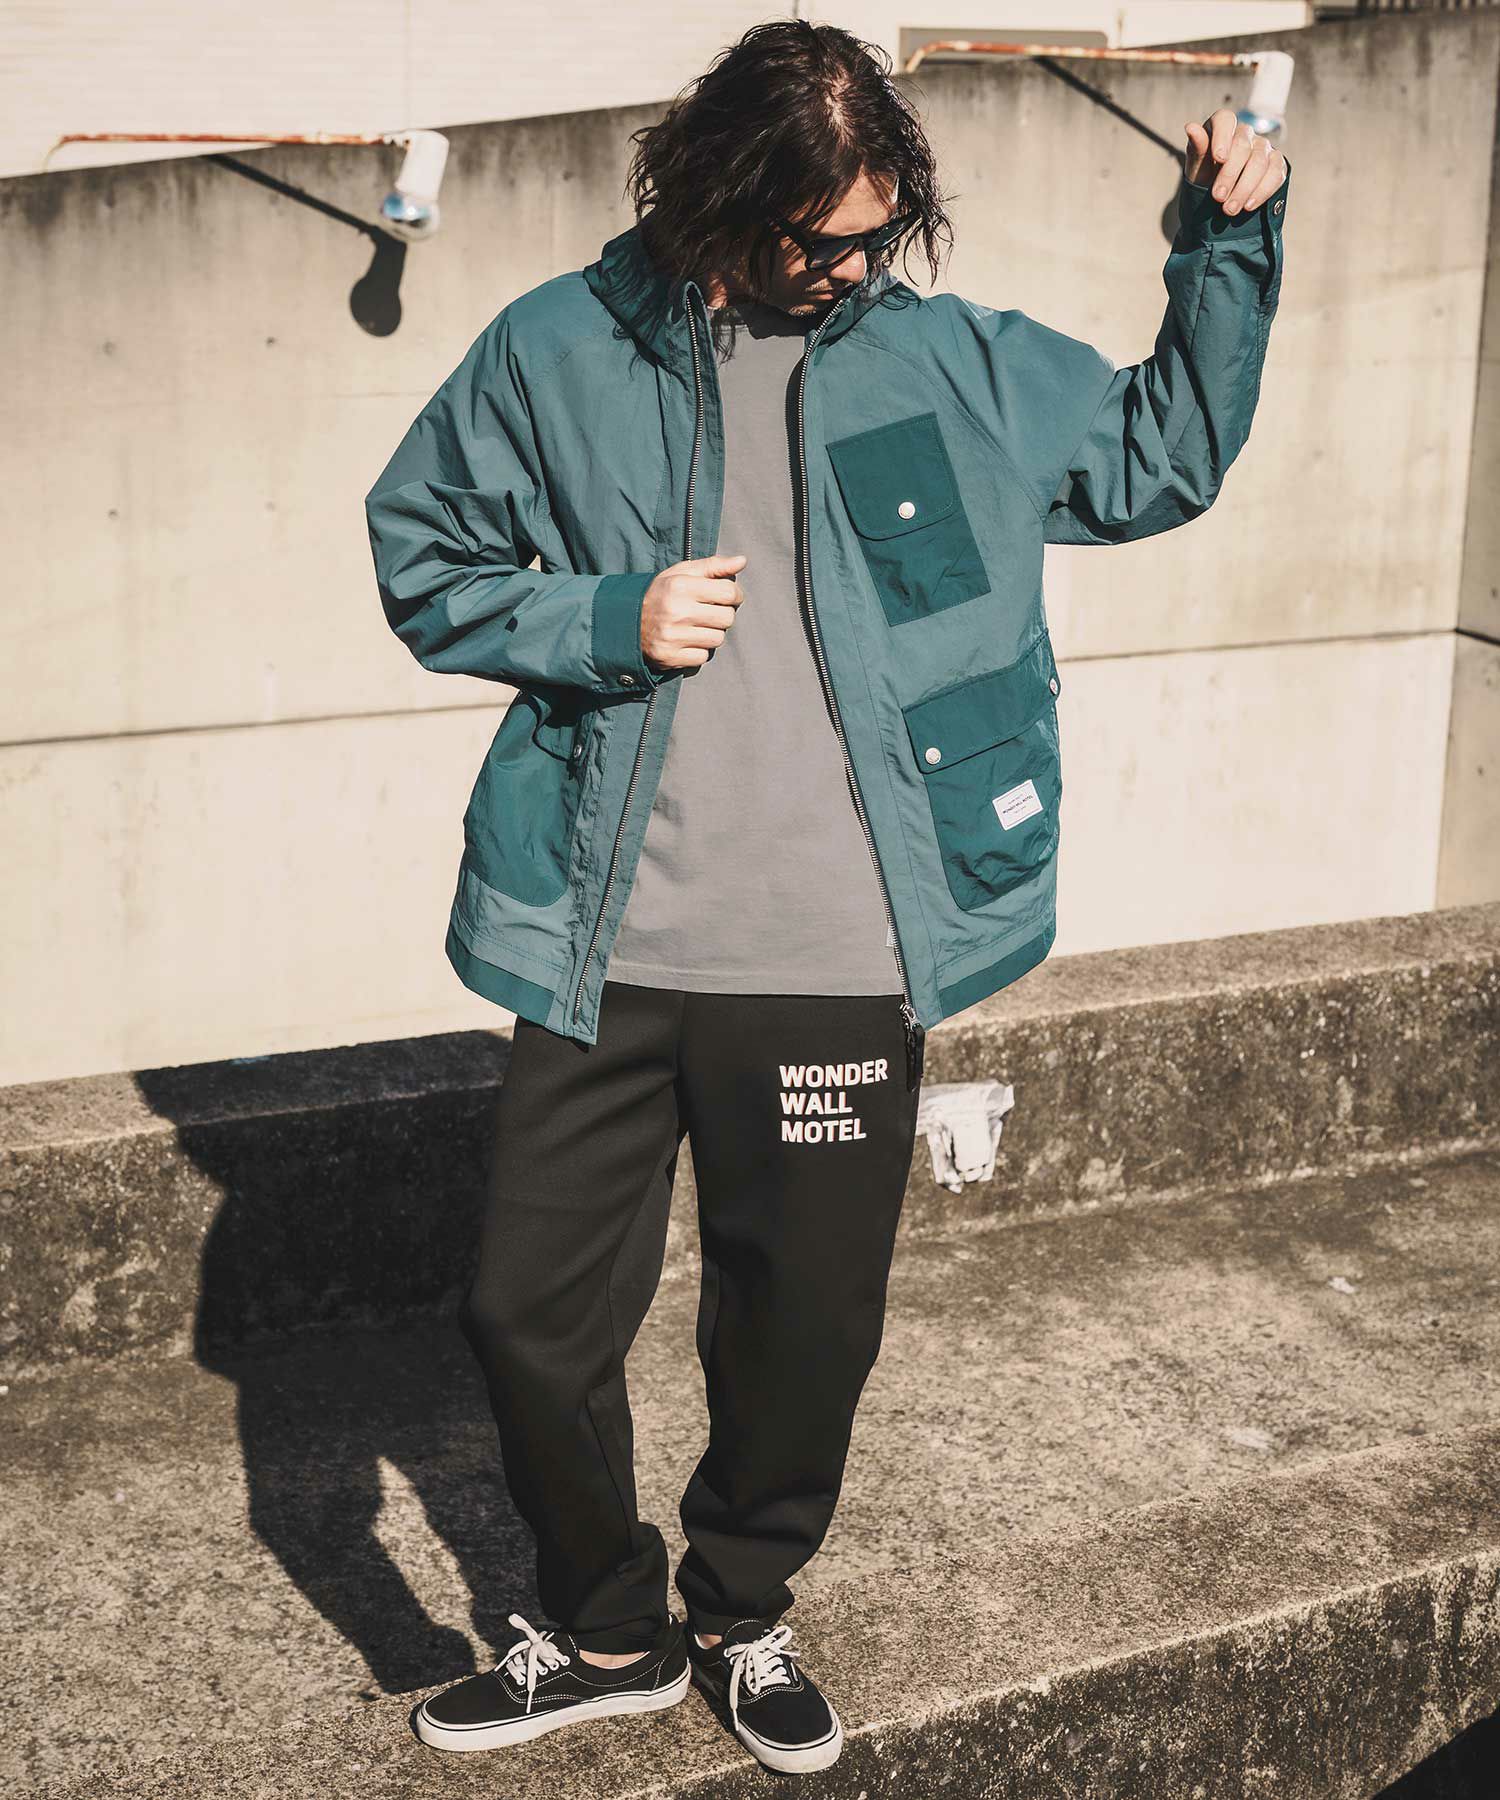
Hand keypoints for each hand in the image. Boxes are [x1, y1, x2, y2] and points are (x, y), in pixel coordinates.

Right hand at [641, 552, 747, 671]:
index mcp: (680, 586)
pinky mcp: (670, 657)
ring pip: (717, 639)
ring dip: (711, 633)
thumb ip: (713, 566)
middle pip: (727, 618)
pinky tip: (687, 641)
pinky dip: (699, 650)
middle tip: (710, 613)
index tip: (729, 597)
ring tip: (696, 626)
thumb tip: (742, 561)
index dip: (735, 595)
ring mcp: (672, 636)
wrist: (626, 621)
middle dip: (723, 615)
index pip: (728, 592)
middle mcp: (676, 611)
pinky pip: (703, 657)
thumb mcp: (682, 573)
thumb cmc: (661, 594)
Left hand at [1183, 109, 1285, 215]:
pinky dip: (1262, 191)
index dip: (1223, 137)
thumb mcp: (1196, 167)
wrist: (1220, 198)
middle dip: (1230, 174)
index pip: (1225, 120)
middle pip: (1242, 146)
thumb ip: (1197, 148)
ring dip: (1244, 188)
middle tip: (1218, 198)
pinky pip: (1276, 174)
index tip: (1219, 158)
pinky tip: (1248, 206)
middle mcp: (1245, 133)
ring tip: (1230, 209)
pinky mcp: (1276, 163)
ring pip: (1260, 162)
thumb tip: (1190, 127)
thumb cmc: (1205, 177)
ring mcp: (1263, 147)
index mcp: (1222, 127)